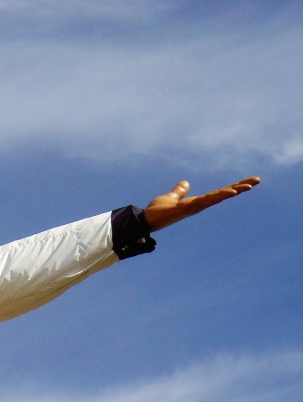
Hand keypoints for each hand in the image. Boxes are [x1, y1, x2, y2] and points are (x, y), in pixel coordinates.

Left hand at [144, 177, 259, 231]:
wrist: (144, 220)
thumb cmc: (157, 211)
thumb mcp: (170, 198)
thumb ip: (179, 192)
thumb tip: (185, 183)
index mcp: (197, 202)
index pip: (218, 193)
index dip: (233, 187)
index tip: (249, 182)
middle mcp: (199, 205)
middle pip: (222, 194)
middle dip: (240, 187)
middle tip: (257, 180)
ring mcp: (194, 207)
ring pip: (217, 197)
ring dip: (233, 191)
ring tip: (248, 185)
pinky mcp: (187, 208)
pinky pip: (205, 201)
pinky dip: (217, 196)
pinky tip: (229, 192)